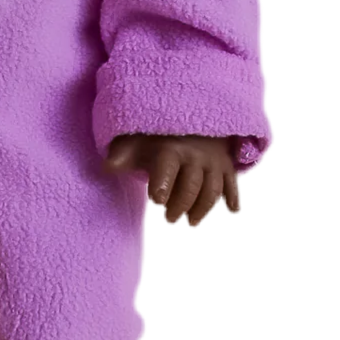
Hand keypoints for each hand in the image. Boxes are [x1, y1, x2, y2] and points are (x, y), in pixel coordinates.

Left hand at [102, 133, 239, 226]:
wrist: (189, 117)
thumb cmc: (155, 136)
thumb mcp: (136, 141)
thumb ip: (122, 155)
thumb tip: (107, 167)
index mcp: (170, 149)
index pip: (167, 167)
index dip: (163, 183)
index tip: (157, 199)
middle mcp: (195, 155)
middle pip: (191, 185)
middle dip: (181, 204)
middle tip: (170, 218)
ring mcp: (213, 160)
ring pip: (213, 189)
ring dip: (203, 207)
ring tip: (191, 221)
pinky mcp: (226, 164)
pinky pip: (232, 182)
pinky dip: (233, 196)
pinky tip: (233, 209)